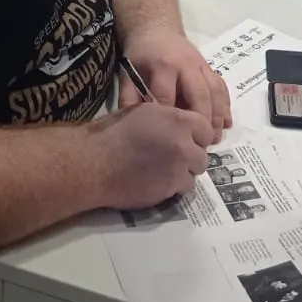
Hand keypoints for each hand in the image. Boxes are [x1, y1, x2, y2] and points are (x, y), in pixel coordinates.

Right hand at [90, 103, 215, 210]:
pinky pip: (180, 189)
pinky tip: (156, 182)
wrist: (95, 162)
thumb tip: (178, 125)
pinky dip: (171, 187)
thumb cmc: (113, 133)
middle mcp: (183, 143)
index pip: (206, 129)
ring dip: (183, 174)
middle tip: (173, 157)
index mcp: (178, 120)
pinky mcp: (170, 189)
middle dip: (190, 157)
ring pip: (194, 174)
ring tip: (163, 171)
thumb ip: (167, 118)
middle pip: (202, 155)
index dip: (196, 136)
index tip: (186, 140)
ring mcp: (178, 168)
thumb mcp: (143, 112)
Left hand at [120, 27, 231, 133]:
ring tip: (216, 137)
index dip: (171, 119)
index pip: (168, 96)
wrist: (156, 28)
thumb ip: (129, 98)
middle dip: (203, 120)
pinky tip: (227, 122)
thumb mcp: (128, 72)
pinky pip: (221, 86)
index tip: (173, 139)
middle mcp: (186, 64)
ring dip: (218, 115)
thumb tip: (131, 126)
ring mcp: (201, 65)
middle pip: (200, 95)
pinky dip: (226, 104)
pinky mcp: (209, 66)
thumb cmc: (141, 54)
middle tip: (203, 143)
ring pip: (215, 91)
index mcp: (163, 65)